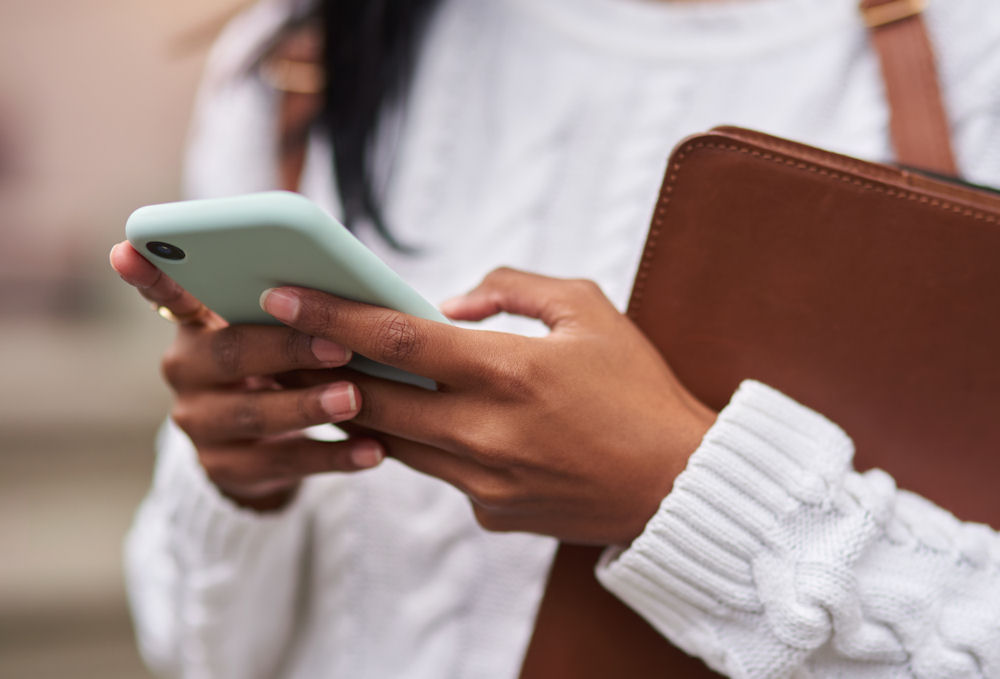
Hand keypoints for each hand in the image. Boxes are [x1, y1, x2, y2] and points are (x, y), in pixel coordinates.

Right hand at [110, 242, 384, 510]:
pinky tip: (373, 450)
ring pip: (253, 414)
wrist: (264, 448)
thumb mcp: (279, 333)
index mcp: (197, 326)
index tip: (126, 248)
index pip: (168, 293)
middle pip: (229, 354)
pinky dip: (333, 457)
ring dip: (309, 405)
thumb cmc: (281, 367)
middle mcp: (186, 372)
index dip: (148, 274)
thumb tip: (349, 282)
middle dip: (286, 347)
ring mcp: (200, 424)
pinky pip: (283, 465)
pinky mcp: (226, 470)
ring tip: (356, 398)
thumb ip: (294, 308)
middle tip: (341, 343)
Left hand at [261, 267, 715, 543]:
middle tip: (279, 340)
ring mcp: (485, 482)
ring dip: (360, 408)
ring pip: (394, 440)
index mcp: (510, 371)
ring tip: (333, 376)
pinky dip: (427, 443)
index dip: (330, 314)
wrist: (678, 482)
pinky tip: (434, 422)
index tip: (279, 294)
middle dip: (319, 367)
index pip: (395, 338)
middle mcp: (487, 432)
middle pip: (372, 398)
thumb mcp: (587, 309)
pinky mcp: (491, 514)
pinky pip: (439, 472)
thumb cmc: (638, 386)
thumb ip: (511, 290)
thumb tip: (448, 304)